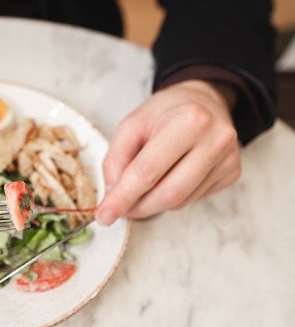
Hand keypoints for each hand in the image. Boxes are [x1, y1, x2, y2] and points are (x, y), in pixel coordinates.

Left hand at [95, 79, 240, 225]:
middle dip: (138, 207)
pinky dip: (173, 197)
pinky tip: (170, 176)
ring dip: (153, 203)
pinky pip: (193, 199)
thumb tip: (113, 193)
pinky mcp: (232, 172)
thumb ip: (115, 159)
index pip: (148, 171)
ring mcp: (228, 158)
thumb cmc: (165, 112)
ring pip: (180, 201)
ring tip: (145, 184)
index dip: (123, 197)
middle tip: (121, 208)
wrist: (203, 100)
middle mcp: (215, 140)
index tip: (105, 215)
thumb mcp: (131, 124)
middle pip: (168, 193)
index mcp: (189, 121)